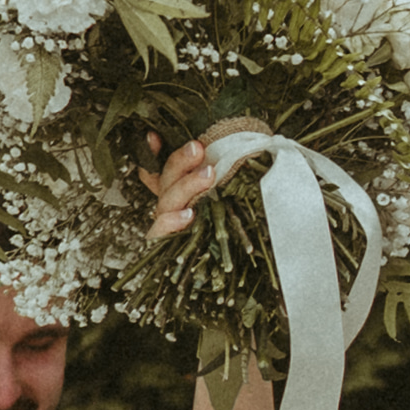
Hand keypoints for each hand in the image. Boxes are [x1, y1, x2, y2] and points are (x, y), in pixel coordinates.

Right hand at [141, 123, 253, 242]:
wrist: (233, 274)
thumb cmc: (237, 228)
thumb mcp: (234, 196)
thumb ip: (231, 175)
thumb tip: (257, 147)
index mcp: (181, 191)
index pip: (162, 167)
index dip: (153, 151)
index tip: (155, 135)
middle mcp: (172, 205)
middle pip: (168, 178)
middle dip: (181, 161)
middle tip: (198, 149)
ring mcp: (168, 225)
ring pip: (167, 200)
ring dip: (187, 185)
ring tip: (208, 174)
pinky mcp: (169, 245)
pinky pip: (163, 232)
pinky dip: (172, 222)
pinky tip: (188, 214)